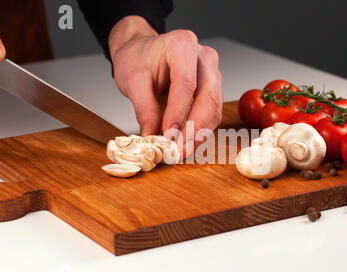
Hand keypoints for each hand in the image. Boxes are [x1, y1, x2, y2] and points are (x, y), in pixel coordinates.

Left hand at [109, 16, 221, 156]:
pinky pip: (213, 112)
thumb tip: (152, 135)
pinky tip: (189, 141)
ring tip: (183, 149)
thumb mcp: (132, 80)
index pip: (186, 83)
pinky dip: (202, 130)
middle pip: (207, 96)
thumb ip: (144, 108)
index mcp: (182, 45)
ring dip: (200, 132)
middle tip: (181, 149)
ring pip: (214, 107)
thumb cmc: (138, 59)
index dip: (179, 112)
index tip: (169, 135)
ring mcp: (212, 72)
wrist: (143, 52)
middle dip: (195, 127)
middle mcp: (203, 57)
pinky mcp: (213, 88)